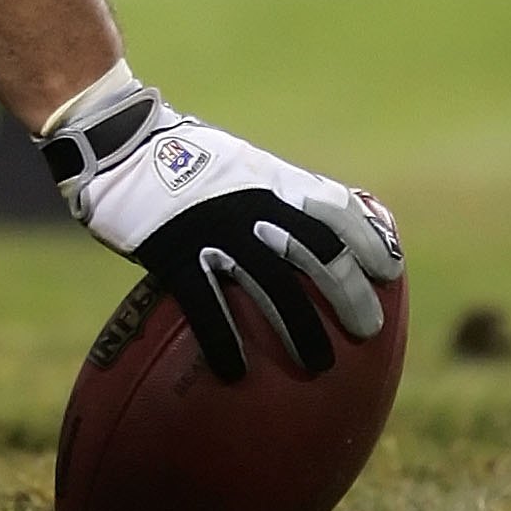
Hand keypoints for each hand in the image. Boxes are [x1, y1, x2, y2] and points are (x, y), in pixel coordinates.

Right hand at [42, 74, 402, 382]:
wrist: (119, 140)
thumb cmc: (185, 160)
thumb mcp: (242, 165)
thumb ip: (278, 193)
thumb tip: (323, 228)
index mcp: (272, 180)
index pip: (338, 209)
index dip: (370, 240)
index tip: (391, 272)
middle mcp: (253, 203)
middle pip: (317, 252)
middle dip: (349, 292)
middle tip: (366, 331)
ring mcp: (214, 227)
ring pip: (272, 283)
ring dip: (300, 327)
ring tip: (317, 364)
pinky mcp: (174, 249)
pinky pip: (206, 303)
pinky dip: (225, 340)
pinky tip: (236, 371)